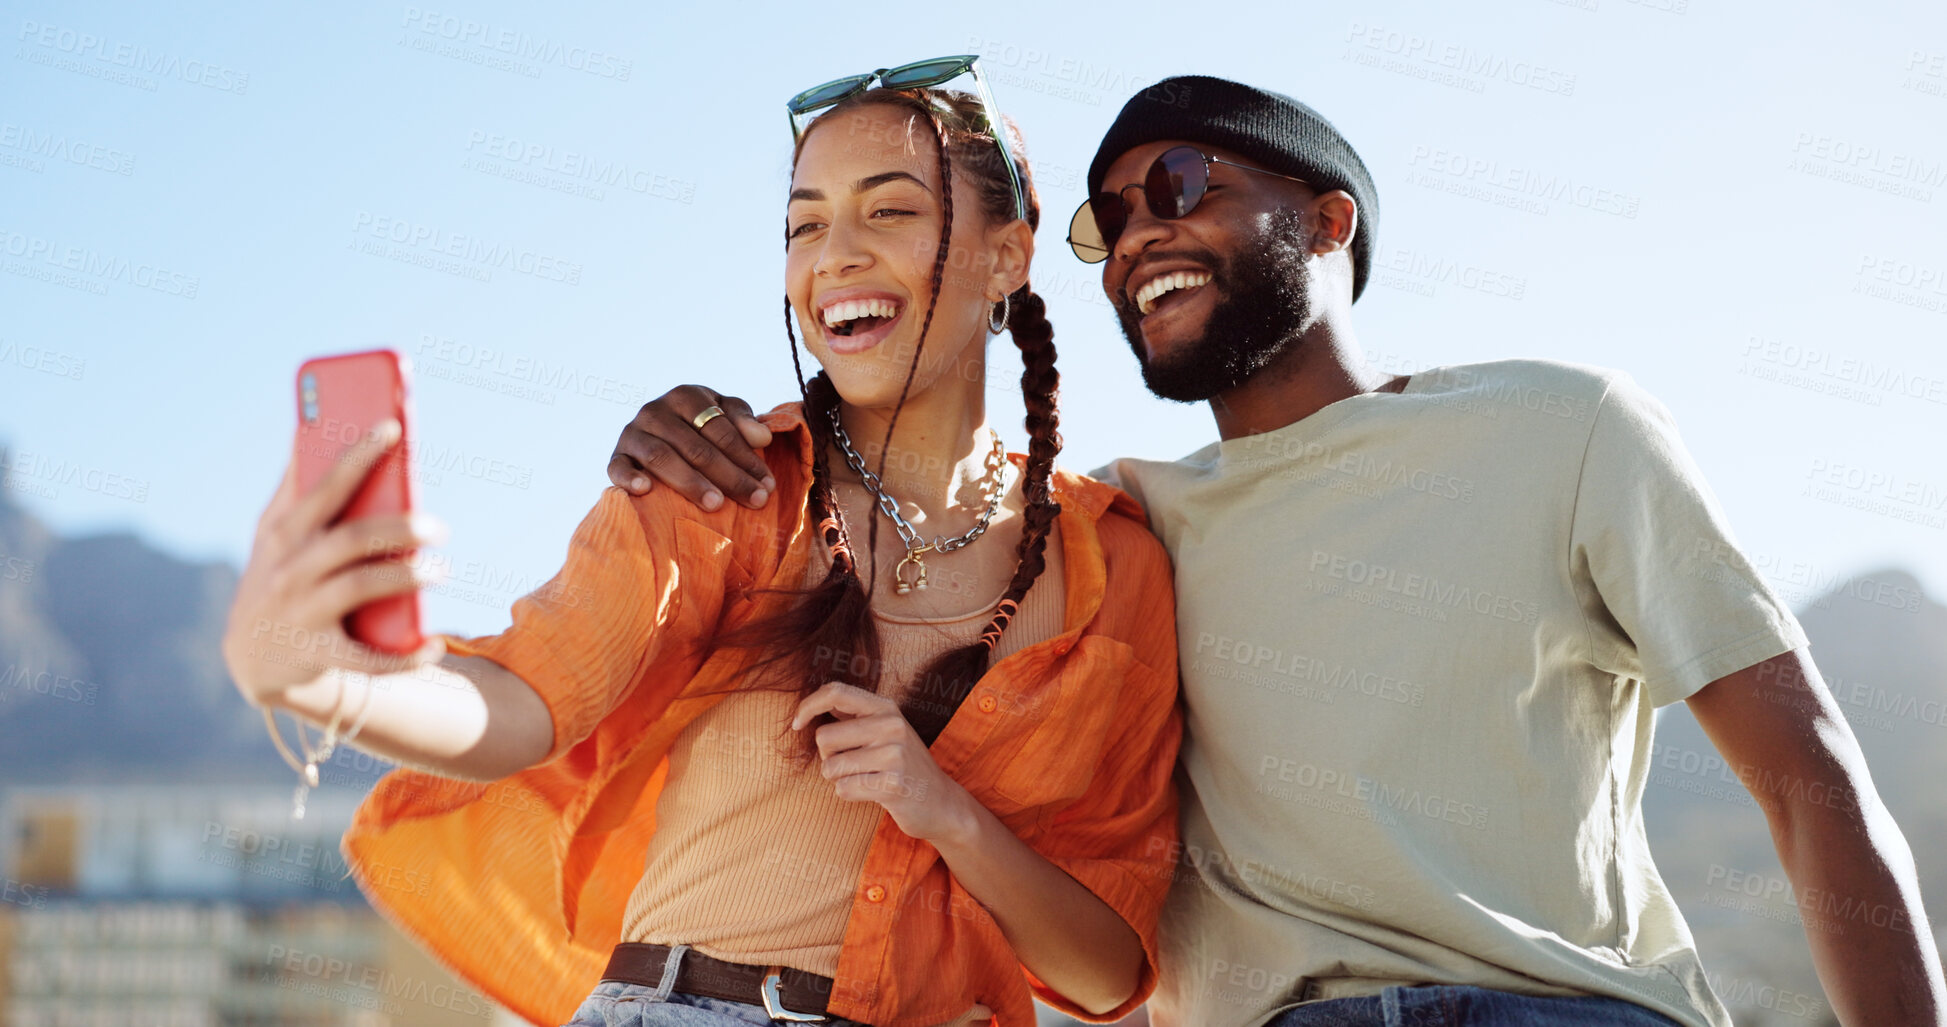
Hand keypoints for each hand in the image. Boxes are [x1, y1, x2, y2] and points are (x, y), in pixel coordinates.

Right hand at [221, 419, 447, 705]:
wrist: (249, 657)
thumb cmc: (277, 575)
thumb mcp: (274, 533)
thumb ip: (295, 486)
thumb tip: (308, 427)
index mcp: (285, 531)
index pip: (325, 486)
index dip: (358, 455)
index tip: (392, 428)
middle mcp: (291, 568)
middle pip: (353, 538)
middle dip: (402, 528)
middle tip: (439, 529)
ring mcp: (302, 612)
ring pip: (362, 586)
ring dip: (409, 576)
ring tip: (441, 570)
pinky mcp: (317, 653)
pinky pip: (365, 658)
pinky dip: (404, 656)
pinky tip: (433, 644)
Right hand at [607, 385, 774, 510]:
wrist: (658, 436)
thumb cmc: (700, 427)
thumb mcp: (725, 415)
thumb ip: (744, 421)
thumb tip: (762, 437)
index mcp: (686, 396)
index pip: (720, 429)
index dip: (746, 458)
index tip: (767, 485)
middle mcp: (656, 410)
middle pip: (696, 447)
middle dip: (730, 476)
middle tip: (754, 501)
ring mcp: (633, 433)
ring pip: (663, 458)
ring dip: (691, 483)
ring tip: (716, 504)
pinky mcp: (617, 455)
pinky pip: (618, 467)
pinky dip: (629, 478)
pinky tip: (646, 490)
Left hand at [791, 682, 975, 844]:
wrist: (941, 802)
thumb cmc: (903, 766)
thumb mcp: (886, 730)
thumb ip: (855, 715)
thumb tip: (816, 703)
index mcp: (885, 707)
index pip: (835, 692)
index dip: (807, 706)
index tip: (797, 725)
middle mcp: (891, 725)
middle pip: (824, 737)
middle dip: (828, 757)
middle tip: (853, 765)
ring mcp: (894, 754)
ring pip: (830, 768)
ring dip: (839, 779)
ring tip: (865, 778)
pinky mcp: (893, 784)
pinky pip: (843, 789)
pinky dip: (849, 794)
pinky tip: (872, 793)